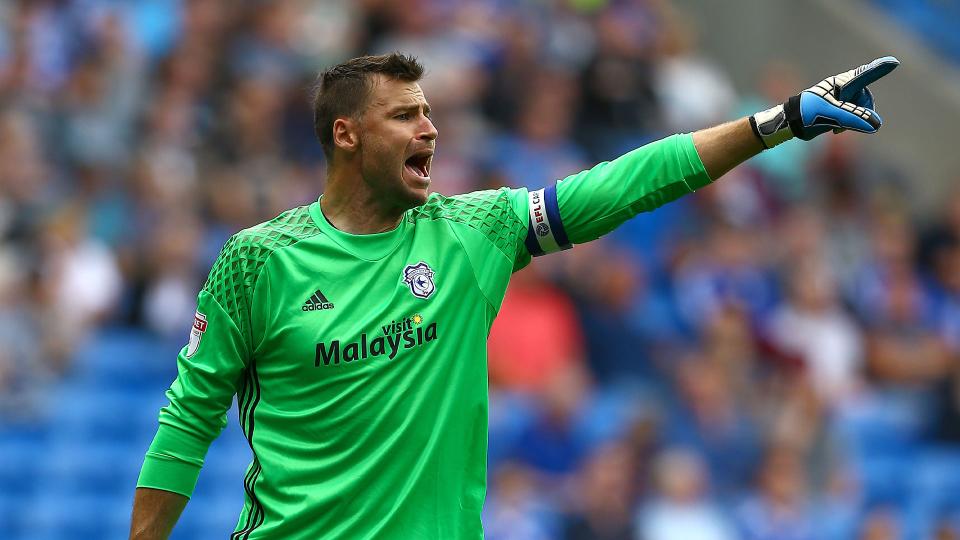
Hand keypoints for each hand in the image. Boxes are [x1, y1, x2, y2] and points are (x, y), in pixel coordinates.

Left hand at [750, 56, 899, 147]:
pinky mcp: (840, 107)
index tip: (893, 62)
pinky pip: (855, 115)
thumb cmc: (807, 114)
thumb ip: (853, 118)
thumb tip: (876, 124)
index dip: (879, 69)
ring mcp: (843, 97)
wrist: (792, 124)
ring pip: (861, 109)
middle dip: (860, 112)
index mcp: (842, 84)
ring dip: (853, 119)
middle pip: (866, 98)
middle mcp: (844, 87)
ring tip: (836, 127)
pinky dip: (849, 123)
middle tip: (843, 124)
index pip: (864, 76)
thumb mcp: (831, 115)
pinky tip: (836, 130)